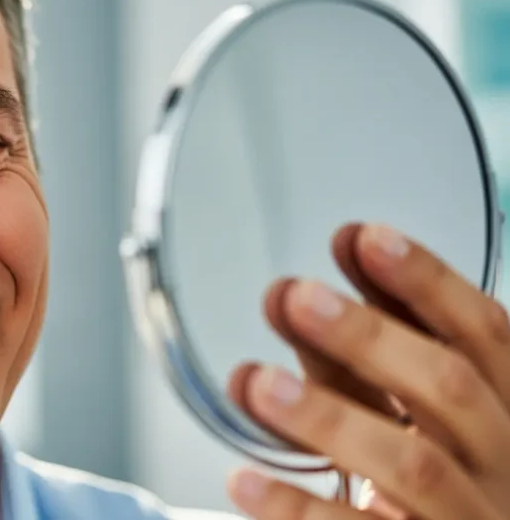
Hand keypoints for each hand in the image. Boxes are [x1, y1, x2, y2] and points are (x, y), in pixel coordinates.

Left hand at [225, 223, 509, 518]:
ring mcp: (466, 518)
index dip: (429, 282)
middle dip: (370, 336)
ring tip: (255, 381)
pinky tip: (245, 478)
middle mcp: (499, 462)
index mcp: (504, 409)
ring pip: (411, 464)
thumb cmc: (419, 480)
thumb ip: (357, 356)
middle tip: (293, 296)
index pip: (485, 333)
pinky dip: (298, 509)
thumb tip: (290, 294)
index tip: (362, 237)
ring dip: (329, 416)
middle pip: (450, 389)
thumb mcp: (398, 408)